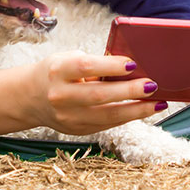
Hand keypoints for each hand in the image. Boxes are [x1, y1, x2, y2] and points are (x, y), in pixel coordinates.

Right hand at [25, 52, 163, 134]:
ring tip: (158, 103)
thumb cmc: (57, 72)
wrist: (31, 97)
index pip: (86, 67)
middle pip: (99, 95)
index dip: (111, 66)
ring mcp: (68, 117)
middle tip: (152, 85)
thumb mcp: (68, 59)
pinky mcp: (77, 130)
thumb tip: (131, 67)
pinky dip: (128, 117)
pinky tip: (143, 110)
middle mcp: (60, 95)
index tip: (133, 64)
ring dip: (136, 110)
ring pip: (107, 115)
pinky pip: (107, 124)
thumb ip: (95, 63)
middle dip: (129, 91)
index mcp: (57, 71)